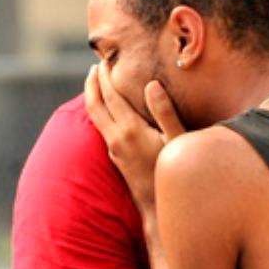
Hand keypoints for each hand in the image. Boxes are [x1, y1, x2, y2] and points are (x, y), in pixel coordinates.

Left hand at [84, 62, 184, 212]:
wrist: (158, 208)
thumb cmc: (173, 174)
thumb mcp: (176, 141)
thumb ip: (165, 112)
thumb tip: (152, 85)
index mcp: (130, 130)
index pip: (111, 96)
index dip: (106, 76)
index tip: (106, 59)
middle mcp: (116, 139)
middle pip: (94, 105)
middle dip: (92, 83)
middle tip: (95, 66)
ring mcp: (114, 150)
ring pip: (95, 118)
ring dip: (94, 97)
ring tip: (98, 82)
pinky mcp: (115, 157)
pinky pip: (101, 127)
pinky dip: (101, 112)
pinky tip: (109, 109)